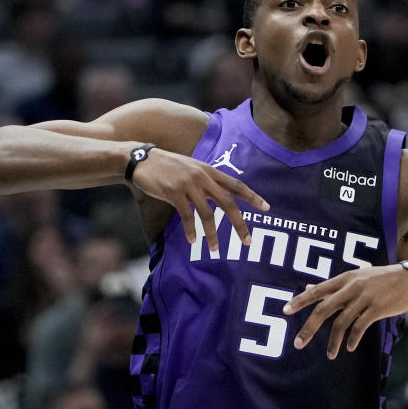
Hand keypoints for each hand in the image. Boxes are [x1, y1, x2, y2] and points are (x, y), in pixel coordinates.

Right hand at [131, 148, 268, 250]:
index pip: (236, 184)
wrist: (141, 159)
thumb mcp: (190, 168)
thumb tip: (218, 196)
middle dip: (240, 224)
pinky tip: (193, 240)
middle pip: (228, 203)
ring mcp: (188, 185)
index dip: (252, 196)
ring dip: (212, 235)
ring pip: (208, 214)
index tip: (267, 208)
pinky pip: (188, 216)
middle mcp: (202, 177)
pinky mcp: (174, 193)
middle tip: (248, 241)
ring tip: (215, 250)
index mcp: (208, 170)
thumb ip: (205, 180)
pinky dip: (191, 231)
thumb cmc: (166, 166)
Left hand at [282, 265, 407, 358]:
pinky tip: (350, 348)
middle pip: (323, 309)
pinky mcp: (377, 309)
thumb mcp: (355, 277)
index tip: (285, 310)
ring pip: (341, 323)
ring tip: (330, 355)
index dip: (300, 300)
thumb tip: (308, 287)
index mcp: (344, 278)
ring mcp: (364, 298)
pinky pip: (359, 327)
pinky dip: (352, 339)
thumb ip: (333, 285)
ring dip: (333, 342)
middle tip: (298, 344)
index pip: (316, 290)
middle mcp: (351, 287)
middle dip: (309, 328)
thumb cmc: (380, 279)